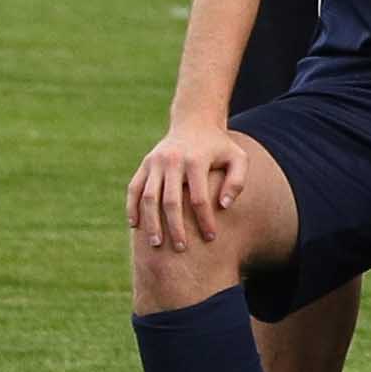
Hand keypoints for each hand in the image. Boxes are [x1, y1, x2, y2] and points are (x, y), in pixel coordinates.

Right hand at [129, 121, 252, 251]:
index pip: (200, 198)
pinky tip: (135, 225)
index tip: (211, 237)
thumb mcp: (238, 158)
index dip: (205, 220)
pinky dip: (132, 207)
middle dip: (175, 227)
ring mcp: (155, 162)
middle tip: (180, 248)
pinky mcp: (144, 164)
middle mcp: (173, 161)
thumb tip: (223, 206)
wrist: (195, 123)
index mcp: (196, 160)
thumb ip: (237, 181)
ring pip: (148, 197)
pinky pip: (134, 189)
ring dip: (151, 222)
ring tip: (156, 244)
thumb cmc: (220, 147)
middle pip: (170, 201)